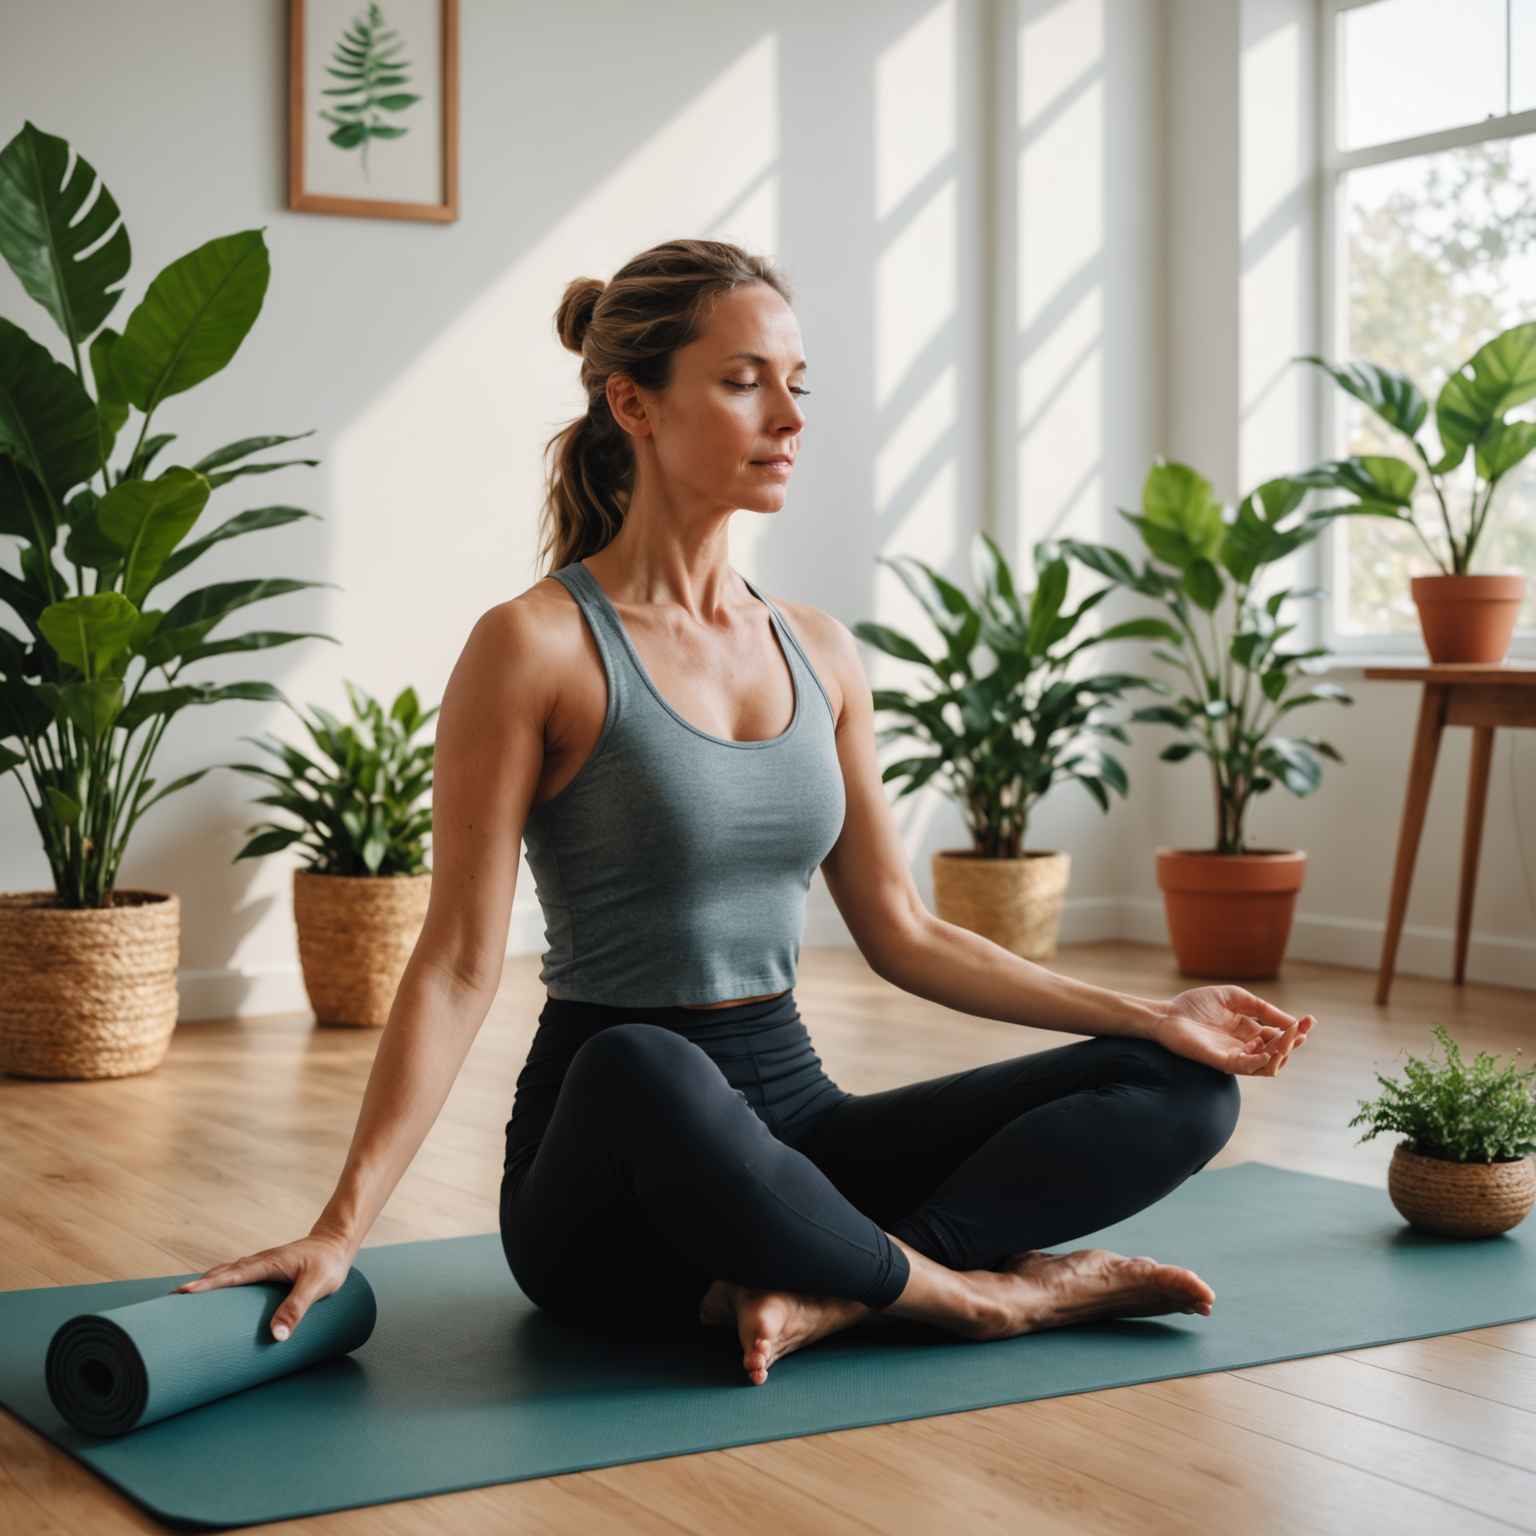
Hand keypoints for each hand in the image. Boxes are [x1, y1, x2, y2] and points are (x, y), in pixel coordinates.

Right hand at [171, 1231, 355, 1340]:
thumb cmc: (330, 1262)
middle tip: (169, 1301)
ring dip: (206, 1284)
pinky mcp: (267, 1269)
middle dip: (196, 1287)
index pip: (230, 1276)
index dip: (205, 1286)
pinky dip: (221, 1283)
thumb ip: (296, 1309)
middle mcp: (260, 1261)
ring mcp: (262, 1264)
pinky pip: (237, 1276)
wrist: (340, 1240)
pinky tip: (216, 1294)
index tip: (180, 1294)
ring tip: (183, 1301)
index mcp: (267, 1263)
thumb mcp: (317, 1286)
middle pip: (221, 1274)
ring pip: (227, 1274)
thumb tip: (275, 1336)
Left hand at [1151, 985, 1314, 1076]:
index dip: (1296, 1030)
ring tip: (1286, 1037)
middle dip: (1292, 1041)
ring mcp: (1233, 1056)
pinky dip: (1259, 1061)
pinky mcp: (1219, 1061)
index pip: (1279, 1036)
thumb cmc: (1196, 1004)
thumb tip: (1290, 1020)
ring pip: (1266, 1064)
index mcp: (1249, 1032)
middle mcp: (1244, 1047)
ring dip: (1280, 1052)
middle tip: (1301, 1030)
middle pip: (1278, 1052)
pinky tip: (1269, 1051)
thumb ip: (1261, 1008)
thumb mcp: (1236, 998)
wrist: (1166, 1013)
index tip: (1310, 1021)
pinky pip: (1245, 1068)